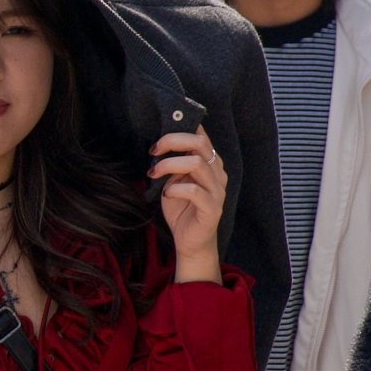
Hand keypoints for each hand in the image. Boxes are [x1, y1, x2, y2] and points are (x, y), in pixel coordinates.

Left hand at [150, 126, 226, 278]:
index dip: (180, 129)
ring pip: (197, 163)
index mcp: (210, 163)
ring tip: (155, 174)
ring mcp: (217, 190)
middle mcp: (217, 173)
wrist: (190, 241)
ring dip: (169, 165)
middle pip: (199, 143)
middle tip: (153, 152)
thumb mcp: (173, 180)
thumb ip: (172, 164)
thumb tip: (159, 145)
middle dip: (173, 141)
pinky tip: (166, 194)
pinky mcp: (212, 208)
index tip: (158, 140)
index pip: (201, 135)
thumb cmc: (181, 208)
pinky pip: (194, 191)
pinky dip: (175, 188)